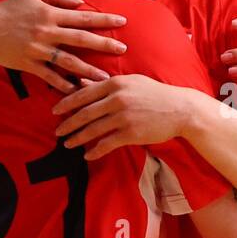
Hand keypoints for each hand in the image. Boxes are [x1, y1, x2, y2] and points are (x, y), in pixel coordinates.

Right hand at [0, 0, 127, 92]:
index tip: (122, 21)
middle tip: (122, 49)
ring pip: (68, 61)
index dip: (104, 19)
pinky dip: (63, 84)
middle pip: (81, 39)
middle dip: (104, 44)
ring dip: (88, 70)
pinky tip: (77, 91)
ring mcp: (38, 49)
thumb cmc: (9, 8)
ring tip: (104, 78)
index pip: (83, 16)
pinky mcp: (28, 64)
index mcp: (50, 13)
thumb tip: (80, 4)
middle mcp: (47, 31)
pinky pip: (49, 76)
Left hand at [53, 75, 205, 160]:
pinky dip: (95, 151)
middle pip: (85, 113)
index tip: (55, 111)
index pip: (84, 94)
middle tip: (57, 131)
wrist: (181, 109)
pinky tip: (87, 155)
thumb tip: (82, 84)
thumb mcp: (132, 82)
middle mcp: (117, 99)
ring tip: (68, 144)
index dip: (66, 103)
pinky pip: (106, 144)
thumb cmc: (156, 94)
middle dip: (68, 124)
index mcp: (115, 84)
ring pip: (93, 130)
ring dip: (77, 138)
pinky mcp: (130, 133)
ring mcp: (123, 117)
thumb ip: (106, 84)